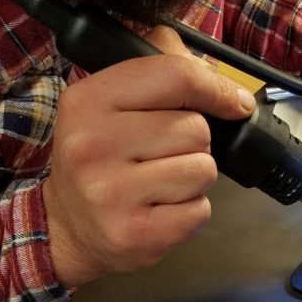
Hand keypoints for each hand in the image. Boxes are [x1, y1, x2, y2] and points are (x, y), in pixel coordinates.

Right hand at [43, 26, 255, 287]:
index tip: (234, 103)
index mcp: (88, 100)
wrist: (67, 226)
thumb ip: (161, 67)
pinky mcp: (134, 233)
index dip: (217, 88)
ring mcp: (111, 194)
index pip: (176, 76)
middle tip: (160, 154)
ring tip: (160, 182)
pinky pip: (199, 211)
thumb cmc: (101, 157)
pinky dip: (191, 211)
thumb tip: (215, 72)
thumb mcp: (111, 101)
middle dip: (193, 143)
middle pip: (197, 129)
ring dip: (193, 178)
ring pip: (203, 170)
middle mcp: (92, 145)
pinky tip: (160, 208)